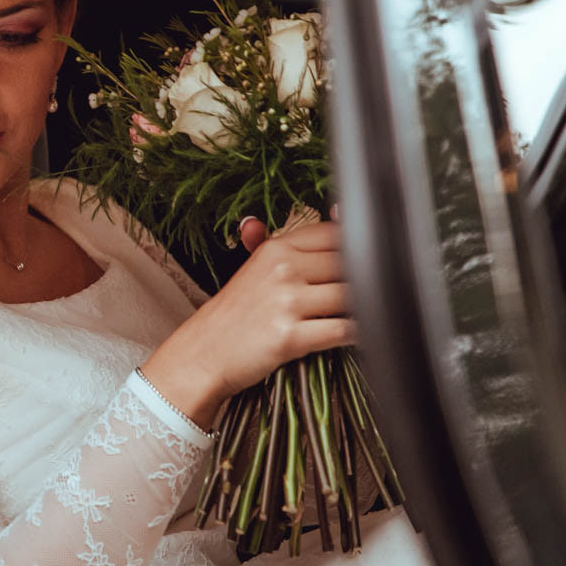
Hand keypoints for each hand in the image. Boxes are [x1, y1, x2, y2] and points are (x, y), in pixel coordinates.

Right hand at [141, 219, 354, 427]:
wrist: (203, 354)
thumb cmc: (233, 314)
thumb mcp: (255, 269)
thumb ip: (287, 243)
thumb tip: (322, 211)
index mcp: (275, 249)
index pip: (336, 234)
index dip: (355, 249)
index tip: (358, 264)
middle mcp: (282, 270)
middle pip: (350, 265)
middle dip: (362, 282)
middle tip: (362, 295)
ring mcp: (285, 303)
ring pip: (352, 297)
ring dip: (362, 309)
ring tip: (358, 315)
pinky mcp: (290, 336)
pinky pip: (343, 330)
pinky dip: (356, 334)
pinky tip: (353, 336)